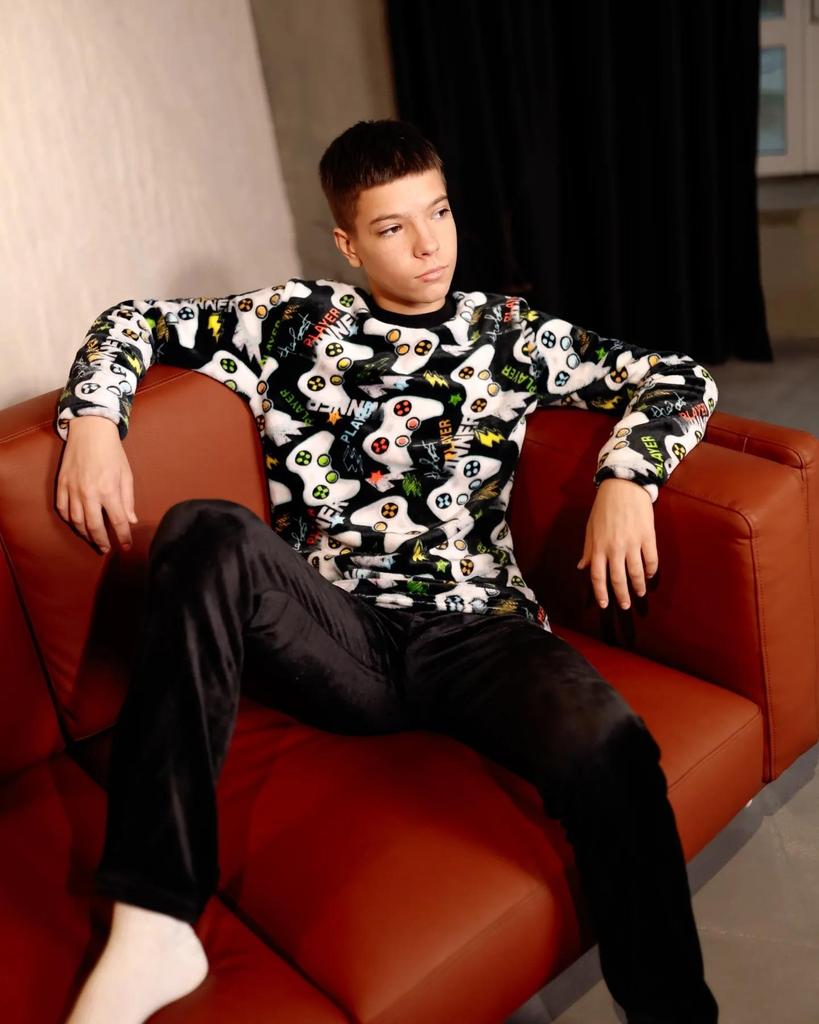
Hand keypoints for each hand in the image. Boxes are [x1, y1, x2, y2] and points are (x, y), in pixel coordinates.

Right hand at [55, 416, 137, 553]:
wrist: (90, 431)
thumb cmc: (112, 453)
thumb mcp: (126, 475)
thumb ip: (128, 500)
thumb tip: (130, 521)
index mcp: (108, 490)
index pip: (117, 521)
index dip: (123, 537)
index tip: (126, 546)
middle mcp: (89, 493)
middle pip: (94, 526)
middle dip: (101, 541)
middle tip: (106, 549)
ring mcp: (72, 489)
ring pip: (76, 521)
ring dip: (85, 534)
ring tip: (93, 539)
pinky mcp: (61, 484)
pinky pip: (62, 509)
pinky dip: (70, 520)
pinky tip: (77, 524)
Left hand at [576, 477, 657, 609]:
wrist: (623, 486)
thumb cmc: (604, 508)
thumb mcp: (591, 529)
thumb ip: (588, 550)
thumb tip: (582, 567)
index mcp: (598, 547)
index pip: (598, 577)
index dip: (601, 593)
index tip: (604, 604)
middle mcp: (614, 548)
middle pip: (618, 579)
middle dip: (622, 596)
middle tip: (625, 605)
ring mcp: (632, 543)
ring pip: (636, 573)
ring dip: (638, 587)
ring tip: (639, 593)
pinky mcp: (648, 537)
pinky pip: (651, 560)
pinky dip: (651, 571)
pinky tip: (649, 575)